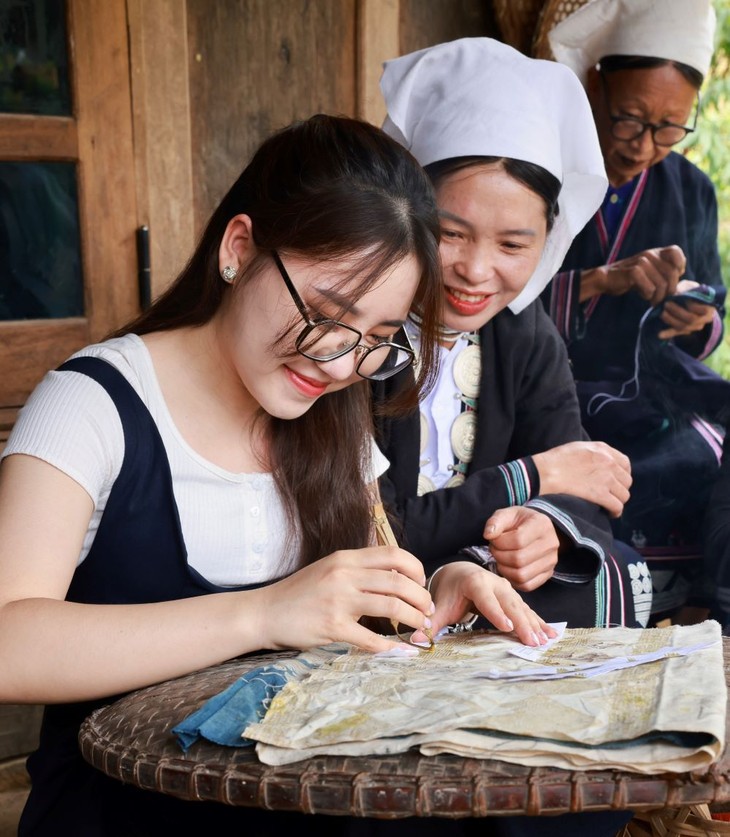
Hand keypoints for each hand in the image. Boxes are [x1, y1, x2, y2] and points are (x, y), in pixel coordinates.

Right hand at [258, 546, 432, 652]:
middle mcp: (344, 574)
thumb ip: (358, 570)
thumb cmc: (300, 593)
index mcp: (346, 558)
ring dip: (413, 618)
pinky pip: (370, 638)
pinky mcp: (332, 626)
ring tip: (420, 627)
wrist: (265, 612)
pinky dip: (390, 647)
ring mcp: (338, 600)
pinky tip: (399, 651)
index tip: (421, 584)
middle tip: (428, 610)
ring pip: (391, 605)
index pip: (394, 554)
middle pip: (398, 581)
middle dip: (421, 597)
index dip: (416, 569)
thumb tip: (394, 579)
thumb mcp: (330, 570)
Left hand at [411, 562, 556, 646]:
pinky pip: (528, 610)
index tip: (507, 626)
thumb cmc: (450, 590)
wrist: (459, 573)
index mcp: (474, 582)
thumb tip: (415, 638)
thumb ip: (430, 622)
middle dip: (522, 623)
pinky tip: (552, 634)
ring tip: (545, 640)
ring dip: (534, 624)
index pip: (486, 598)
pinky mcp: (513, 597)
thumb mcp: (439, 604)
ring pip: (522, 607)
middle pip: (509, 603)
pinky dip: (539, 622)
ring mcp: (506, 589)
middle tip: (532, 641)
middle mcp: (494, 583)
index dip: (496, 612)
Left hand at [482, 506, 558, 591]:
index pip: (518, 540)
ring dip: (504, 569)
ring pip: (521, 575)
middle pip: (519, 559)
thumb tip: (488, 535)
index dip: (499, 542)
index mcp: (542, 524)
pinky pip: (527, 585)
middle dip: (499, 555)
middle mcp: (551, 544)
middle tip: (495, 549)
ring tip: (500, 558)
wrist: (536, 529)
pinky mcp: (548, 574)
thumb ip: (496, 522)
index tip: (493, 539)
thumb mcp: (507, 514)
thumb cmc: (519, 522)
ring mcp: (551, 561)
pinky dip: (512, 579)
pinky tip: (507, 568)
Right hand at [532, 440, 630, 516]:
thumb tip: (599, 463)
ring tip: (609, 506)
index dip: (622, 474)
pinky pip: (617, 506)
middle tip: (610, 495)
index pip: (625, 463)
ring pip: (624, 495)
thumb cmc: (555, 460)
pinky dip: (615, 512)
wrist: (545, 472)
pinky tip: (609, 513)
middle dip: (620, 489)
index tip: (615, 482)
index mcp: (602, 449)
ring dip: (618, 501)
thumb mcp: (578, 447)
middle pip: (626, 480)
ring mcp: (606, 479)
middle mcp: (608, 462)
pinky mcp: (600, 494)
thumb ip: (594, 453)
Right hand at [582, 245, 685, 305]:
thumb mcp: (649, 271)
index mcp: (655, 252)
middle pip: (672, 274)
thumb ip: (663, 271)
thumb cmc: (630, 278)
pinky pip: (649, 288)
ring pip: (661, 284)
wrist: (606, 279)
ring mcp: (642, 262)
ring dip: (658, 296)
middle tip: (662, 299)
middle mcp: (650, 254)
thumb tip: (680, 280)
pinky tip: (642, 295)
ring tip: (652, 300)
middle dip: (669, 290)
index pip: (676, 253)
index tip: (673, 278)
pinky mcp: (633, 272)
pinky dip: (647, 295)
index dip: (679, 266)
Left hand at [658, 281, 716, 338]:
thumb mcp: (689, 286)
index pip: (703, 310)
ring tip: (661, 313)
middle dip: (677, 312)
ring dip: (671, 320)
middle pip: (691, 319)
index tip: (682, 299)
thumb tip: (677, 293)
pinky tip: (659, 335)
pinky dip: (668, 333)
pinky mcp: (685, 331)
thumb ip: (685, 289)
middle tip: (666, 304)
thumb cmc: (690, 291)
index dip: (692, 305)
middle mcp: (704, 319)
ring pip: (683, 327)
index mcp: (709, 307)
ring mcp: (695, 326)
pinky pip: (676, 333)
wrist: (690, 300)